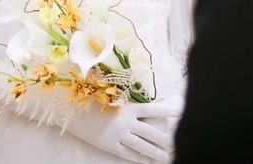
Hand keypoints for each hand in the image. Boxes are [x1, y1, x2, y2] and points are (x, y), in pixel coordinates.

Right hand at [65, 100, 180, 162]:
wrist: (71, 110)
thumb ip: (125, 100)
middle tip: (179, 143)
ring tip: (168, 157)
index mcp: (127, 106)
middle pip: (151, 133)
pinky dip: (139, 158)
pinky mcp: (110, 145)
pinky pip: (128, 154)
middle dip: (166, 139)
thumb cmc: (90, 98)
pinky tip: (147, 160)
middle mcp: (126, 122)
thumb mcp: (109, 95)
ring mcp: (119, 135)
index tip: (180, 112)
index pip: (153, 110)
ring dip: (157, 152)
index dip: (167, 111)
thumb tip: (139, 103)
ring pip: (143, 146)